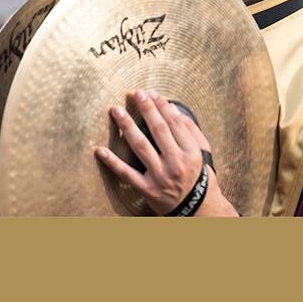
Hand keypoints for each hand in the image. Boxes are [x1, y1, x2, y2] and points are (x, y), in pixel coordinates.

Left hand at [95, 90, 236, 215]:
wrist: (196, 208)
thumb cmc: (199, 175)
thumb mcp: (202, 152)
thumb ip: (190, 130)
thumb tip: (172, 108)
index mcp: (191, 152)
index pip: (174, 123)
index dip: (162, 106)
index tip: (151, 93)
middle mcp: (176, 163)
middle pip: (159, 130)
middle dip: (147, 109)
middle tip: (135, 94)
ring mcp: (160, 177)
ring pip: (141, 147)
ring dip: (127, 127)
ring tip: (116, 111)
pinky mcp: (147, 189)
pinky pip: (126, 174)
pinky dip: (112, 162)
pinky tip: (99, 149)